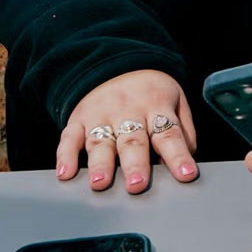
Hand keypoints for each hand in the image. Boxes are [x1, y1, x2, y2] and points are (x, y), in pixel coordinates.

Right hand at [57, 70, 197, 192]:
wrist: (118, 65)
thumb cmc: (152, 95)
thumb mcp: (176, 103)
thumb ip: (184, 132)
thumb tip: (186, 162)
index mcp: (156, 105)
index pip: (169, 134)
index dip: (178, 156)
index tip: (186, 175)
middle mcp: (128, 110)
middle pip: (133, 141)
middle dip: (135, 164)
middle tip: (137, 185)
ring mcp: (100, 114)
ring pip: (100, 141)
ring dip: (100, 163)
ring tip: (100, 183)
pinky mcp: (78, 119)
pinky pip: (69, 137)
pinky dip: (65, 155)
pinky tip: (66, 173)